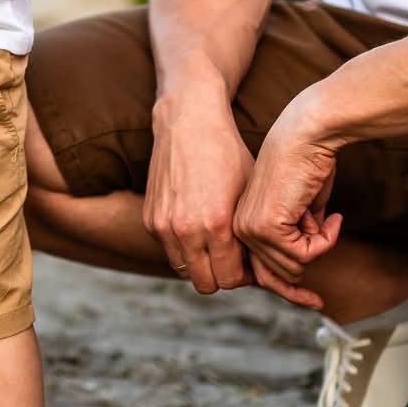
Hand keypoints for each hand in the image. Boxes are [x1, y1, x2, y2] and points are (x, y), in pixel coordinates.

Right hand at [143, 93, 256, 294]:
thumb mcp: (249, 194)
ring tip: (214, 240)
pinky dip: (183, 245)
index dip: (244, 275)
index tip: (250, 261)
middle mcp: (186, 230)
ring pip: (184, 269)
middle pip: (206, 284)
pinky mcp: (150, 218)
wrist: (188, 122)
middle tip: (233, 255)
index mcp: (216, 226)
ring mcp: (164, 225)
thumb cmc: (228, 155)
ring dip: (200, 262)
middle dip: (222, 274)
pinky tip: (196, 223)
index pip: (230, 280)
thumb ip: (250, 236)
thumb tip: (257, 267)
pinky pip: (169, 249)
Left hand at [232, 100, 341, 309]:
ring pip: (293, 268)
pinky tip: (330, 216)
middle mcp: (238, 229)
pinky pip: (304, 254)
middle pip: (276, 277)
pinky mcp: (266, 226)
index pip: (260, 274)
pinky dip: (325, 240)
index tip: (316, 301)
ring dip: (319, 245)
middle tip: (327, 243)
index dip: (290, 290)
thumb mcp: (297, 212)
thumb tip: (298, 272)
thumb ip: (294, 241)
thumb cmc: (305, 165)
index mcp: (241, 224)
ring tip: (324, 216)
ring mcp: (249, 229)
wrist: (306, 135)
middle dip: (307, 265)